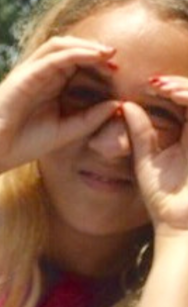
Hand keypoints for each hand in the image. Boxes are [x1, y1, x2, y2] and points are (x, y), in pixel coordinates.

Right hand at [0, 34, 122, 181]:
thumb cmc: (24, 144)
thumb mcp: (67, 131)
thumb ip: (91, 118)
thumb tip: (119, 104)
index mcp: (50, 86)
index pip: (77, 64)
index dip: (99, 64)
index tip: (118, 74)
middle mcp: (40, 75)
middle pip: (71, 49)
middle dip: (95, 51)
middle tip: (117, 60)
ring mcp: (30, 72)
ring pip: (61, 45)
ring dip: (87, 45)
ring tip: (108, 54)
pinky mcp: (24, 75)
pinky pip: (53, 56)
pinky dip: (76, 52)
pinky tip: (94, 57)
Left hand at [129, 76, 187, 235]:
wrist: (180, 223)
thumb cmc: (164, 198)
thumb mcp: (146, 159)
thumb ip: (140, 132)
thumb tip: (125, 105)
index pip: (186, 99)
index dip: (170, 88)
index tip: (147, 85)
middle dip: (177, 84)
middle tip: (153, 83)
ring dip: (185, 88)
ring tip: (161, 88)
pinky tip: (175, 96)